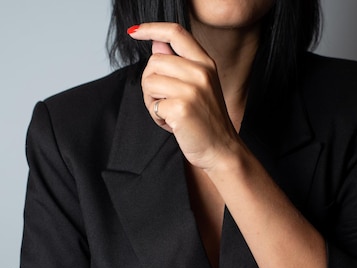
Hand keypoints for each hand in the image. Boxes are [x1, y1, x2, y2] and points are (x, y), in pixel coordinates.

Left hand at [128, 23, 239, 169]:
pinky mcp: (181, 107)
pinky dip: (156, 117)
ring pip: (149, 82)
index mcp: (206, 63)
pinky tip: (171, 124)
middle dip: (150, 83)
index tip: (135, 32)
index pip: (176, 33)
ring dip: (151, 101)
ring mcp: (192, 89)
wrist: (221, 149)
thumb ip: (178, 63)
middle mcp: (201, 72)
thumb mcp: (198, 86)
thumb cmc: (206, 120)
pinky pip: (153, 105)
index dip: (152, 28)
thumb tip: (157, 43)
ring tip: (168, 113)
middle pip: (154, 61)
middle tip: (164, 101)